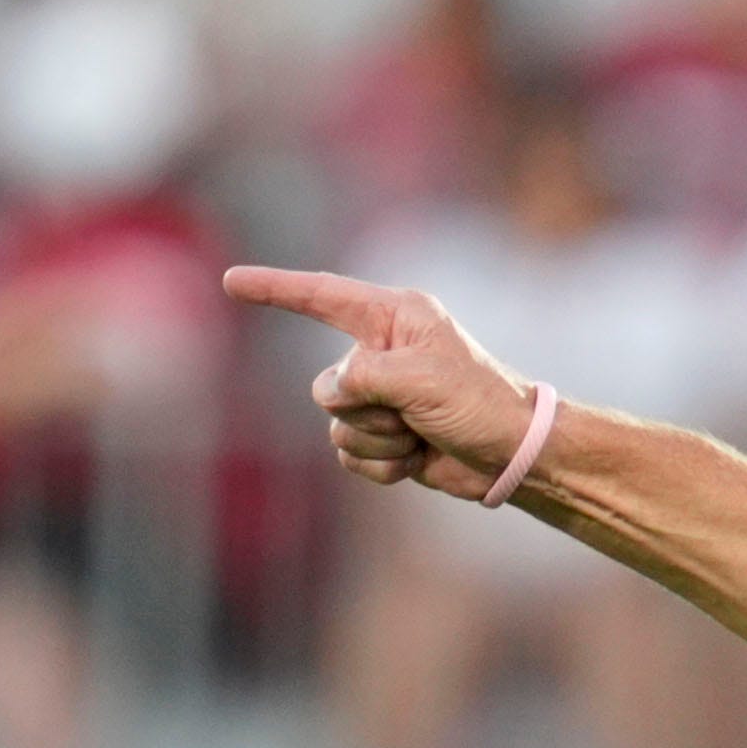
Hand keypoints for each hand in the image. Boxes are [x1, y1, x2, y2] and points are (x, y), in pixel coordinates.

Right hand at [223, 265, 537, 497]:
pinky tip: (416, 460)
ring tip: (421, 435)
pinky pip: (350, 454)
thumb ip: (364, 377)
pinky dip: (382, 464)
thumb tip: (332, 395)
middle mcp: (381, 352)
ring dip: (380, 439)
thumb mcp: (422, 379)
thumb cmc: (481, 404)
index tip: (232, 282)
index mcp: (394, 318)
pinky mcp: (384, 436)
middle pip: (327, 386)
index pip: (321, 296)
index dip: (274, 289)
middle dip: (366, 409)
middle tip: (414, 413)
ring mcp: (380, 397)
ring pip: (337, 425)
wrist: (514, 457)